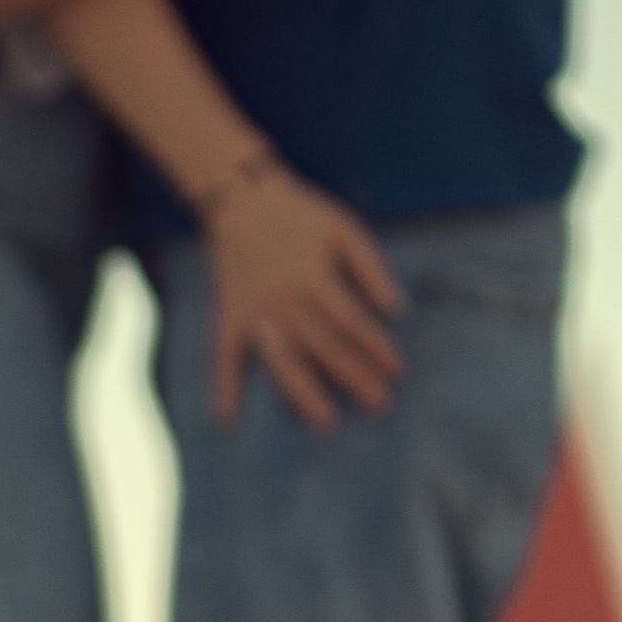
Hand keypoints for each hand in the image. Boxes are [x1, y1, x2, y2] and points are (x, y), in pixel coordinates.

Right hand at [207, 169, 405, 426]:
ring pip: (281, 359)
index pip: (351, 322)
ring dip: (302, 393)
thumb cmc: (300, 215)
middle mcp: (284, 300)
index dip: (376, 347)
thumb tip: (396, 308)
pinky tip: (226, 417)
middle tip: (379, 405)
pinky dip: (223, 385)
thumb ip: (370, 266)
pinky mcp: (230, 316)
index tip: (397, 371)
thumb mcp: (343, 228)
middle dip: (354, 376)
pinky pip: (223, 354)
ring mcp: (255, 312)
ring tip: (324, 421)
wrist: (242, 199)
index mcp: (315, 277)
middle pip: (324, 346)